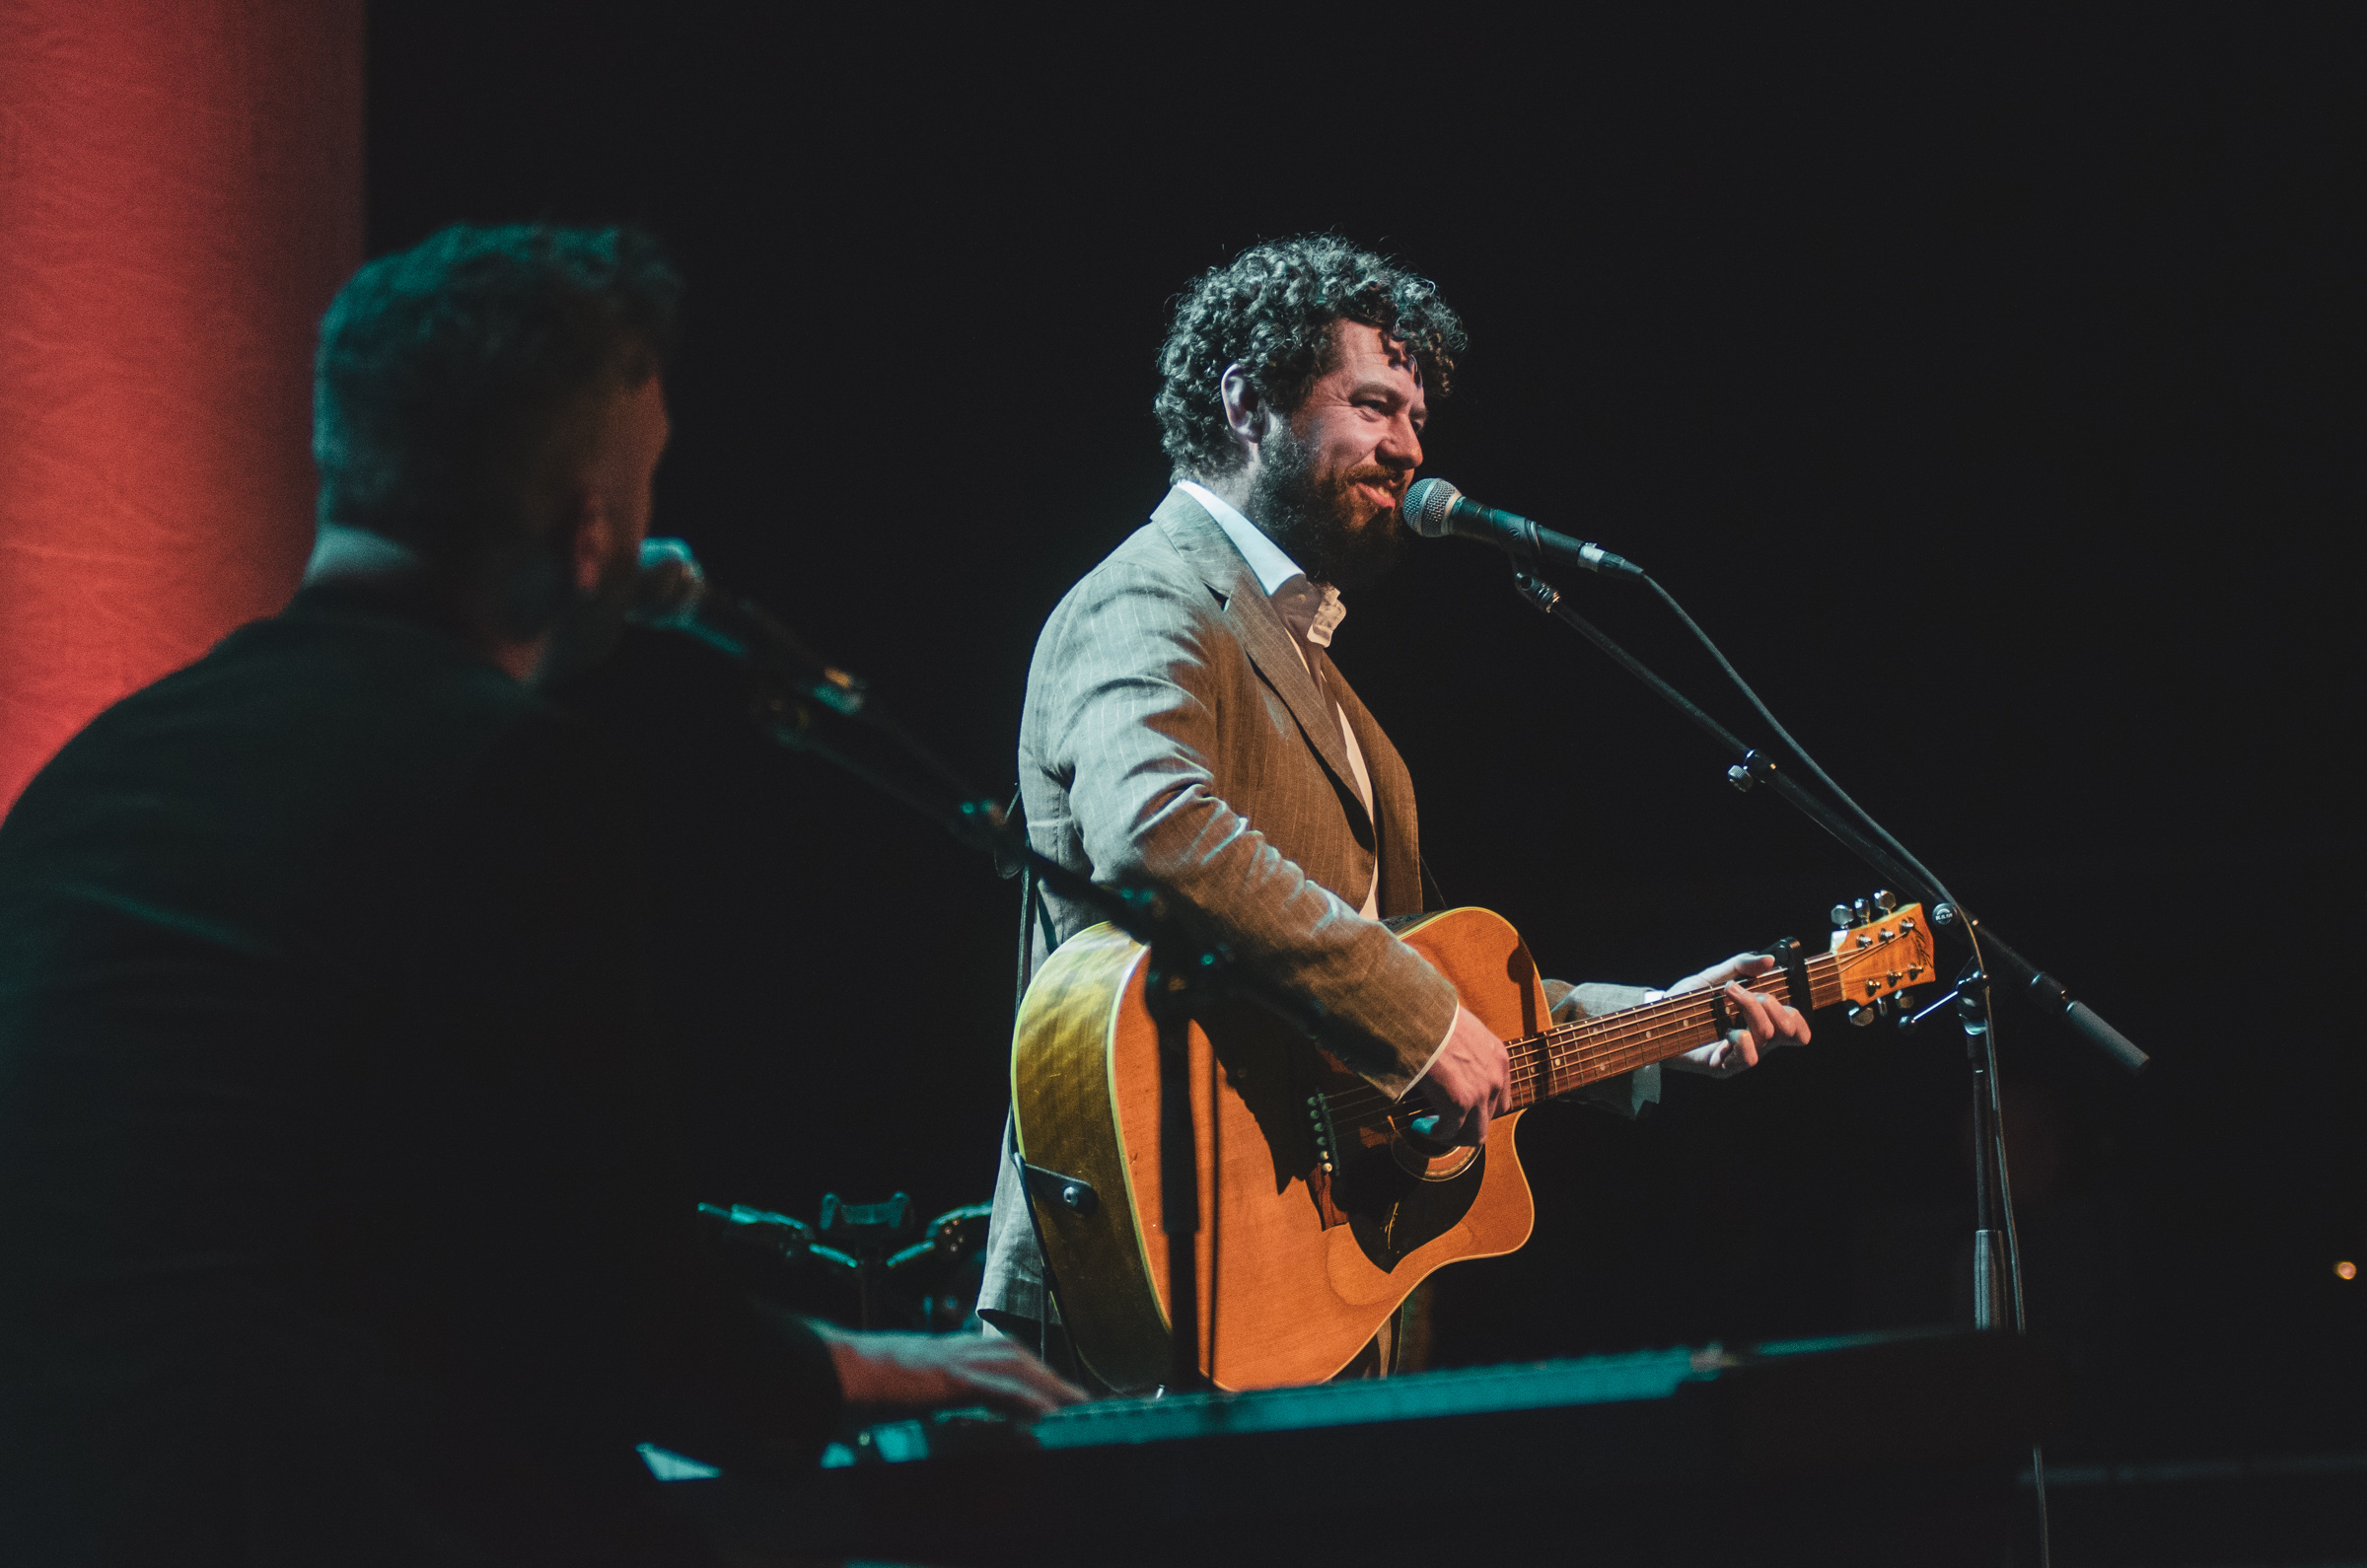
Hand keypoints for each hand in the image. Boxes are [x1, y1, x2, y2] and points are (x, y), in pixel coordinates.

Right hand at [814, 1325, 1086, 1421]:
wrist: (826, 1372)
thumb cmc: (851, 1384)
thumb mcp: (894, 1391)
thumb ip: (919, 1399)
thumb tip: (927, 1415)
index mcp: (940, 1352)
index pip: (996, 1355)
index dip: (1028, 1370)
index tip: (1052, 1389)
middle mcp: (950, 1349)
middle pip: (1014, 1356)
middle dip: (1049, 1376)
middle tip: (1079, 1399)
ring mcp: (948, 1360)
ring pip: (1012, 1365)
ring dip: (1048, 1384)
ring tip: (1074, 1405)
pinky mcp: (944, 1379)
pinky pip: (993, 1389)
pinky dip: (1022, 1400)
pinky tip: (1045, 1414)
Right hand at [1410, 1004, 1511, 1146]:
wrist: (1417, 1015)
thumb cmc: (1431, 1016)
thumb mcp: (1462, 1028)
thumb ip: (1465, 1048)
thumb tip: (1448, 1058)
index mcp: (1498, 1057)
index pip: (1501, 1097)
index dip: (1481, 1107)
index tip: (1461, 1107)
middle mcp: (1495, 1077)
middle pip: (1491, 1118)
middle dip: (1467, 1122)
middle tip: (1444, 1119)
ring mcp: (1480, 1092)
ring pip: (1476, 1133)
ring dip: (1454, 1135)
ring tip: (1433, 1128)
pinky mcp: (1459, 1102)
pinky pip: (1450, 1131)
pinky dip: (1435, 1132)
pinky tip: (1421, 1125)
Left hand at [1663, 952, 1810, 1075]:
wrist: (1655, 1019)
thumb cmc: (1687, 1001)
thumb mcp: (1715, 975)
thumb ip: (1742, 965)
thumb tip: (1770, 960)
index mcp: (1760, 1023)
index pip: (1799, 1030)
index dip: (1798, 1015)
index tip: (1773, 993)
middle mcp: (1756, 1042)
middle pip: (1789, 1030)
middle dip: (1771, 1003)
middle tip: (1740, 991)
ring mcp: (1740, 1056)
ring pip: (1768, 1036)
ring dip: (1751, 1009)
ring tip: (1728, 994)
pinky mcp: (1724, 1067)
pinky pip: (1749, 1057)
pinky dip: (1742, 1038)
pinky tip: (1726, 1030)